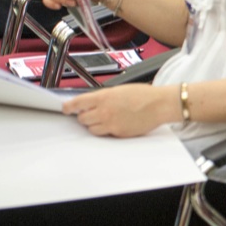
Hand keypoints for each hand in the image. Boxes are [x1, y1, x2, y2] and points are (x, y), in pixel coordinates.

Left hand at [62, 84, 179, 137]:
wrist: (159, 105)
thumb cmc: (144, 95)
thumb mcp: (119, 90)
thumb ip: (103, 97)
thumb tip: (92, 103)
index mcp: (103, 97)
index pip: (77, 103)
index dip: (68, 107)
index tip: (66, 108)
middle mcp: (104, 111)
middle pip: (82, 119)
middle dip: (84, 117)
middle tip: (90, 114)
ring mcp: (111, 124)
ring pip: (91, 129)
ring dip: (94, 125)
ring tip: (104, 120)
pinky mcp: (118, 133)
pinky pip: (106, 134)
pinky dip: (107, 130)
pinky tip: (115, 123)